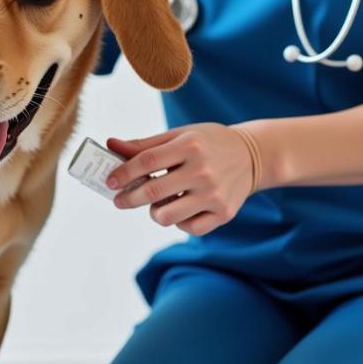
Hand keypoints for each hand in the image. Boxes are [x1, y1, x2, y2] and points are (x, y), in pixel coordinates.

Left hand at [105, 124, 255, 235]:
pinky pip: (188, 228)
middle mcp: (203, 171)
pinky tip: (180, 208)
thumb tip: (110, 144)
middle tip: (119, 200)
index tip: (109, 182)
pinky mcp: (224, 214)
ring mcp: (215, 195)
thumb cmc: (207, 144)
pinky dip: (178, 222)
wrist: (253, 155)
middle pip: (153, 192)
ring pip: (167, 216)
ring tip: (157, 203)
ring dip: (154, 212)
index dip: (123, 173)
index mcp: (190, 146)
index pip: (147, 161)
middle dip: (128, 198)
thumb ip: (144, 144)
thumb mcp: (179, 135)